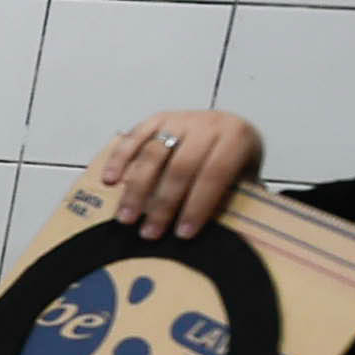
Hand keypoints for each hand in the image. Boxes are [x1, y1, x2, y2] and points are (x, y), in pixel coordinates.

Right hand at [97, 110, 264, 238]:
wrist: (233, 131)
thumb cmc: (237, 166)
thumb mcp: (244, 182)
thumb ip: (231, 202)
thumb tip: (214, 236)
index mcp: (237, 138)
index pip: (214, 174)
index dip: (197, 205)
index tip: (183, 234)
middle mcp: (209, 123)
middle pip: (180, 166)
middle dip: (163, 203)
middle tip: (149, 233)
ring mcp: (181, 119)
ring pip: (154, 152)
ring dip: (137, 188)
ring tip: (126, 218)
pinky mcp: (159, 118)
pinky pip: (135, 136)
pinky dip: (119, 159)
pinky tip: (109, 181)